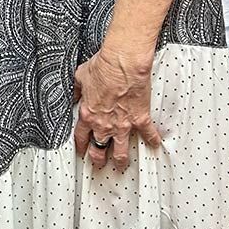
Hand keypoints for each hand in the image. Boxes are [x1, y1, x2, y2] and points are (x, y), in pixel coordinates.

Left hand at [73, 42, 161, 170]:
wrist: (122, 63)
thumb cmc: (104, 67)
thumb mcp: (81, 77)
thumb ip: (77, 90)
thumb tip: (73, 94)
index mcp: (88, 114)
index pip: (81, 137)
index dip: (81, 146)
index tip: (82, 151)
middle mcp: (104, 124)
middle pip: (99, 149)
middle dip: (98, 159)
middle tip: (100, 163)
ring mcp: (122, 124)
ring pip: (120, 151)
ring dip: (121, 160)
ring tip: (121, 165)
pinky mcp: (140, 119)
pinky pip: (148, 134)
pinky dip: (152, 140)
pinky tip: (154, 144)